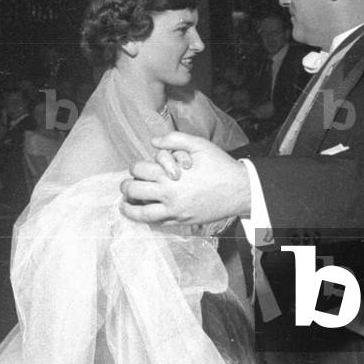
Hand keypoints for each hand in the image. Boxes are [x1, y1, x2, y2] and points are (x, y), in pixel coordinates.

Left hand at [120, 131, 250, 225]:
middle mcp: (169, 194)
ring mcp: (174, 211)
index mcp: (170, 174)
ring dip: (129, 207)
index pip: (139, 170)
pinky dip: (146, 219)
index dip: (136, 166)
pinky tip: (143, 213)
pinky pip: (157, 223)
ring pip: (141, 213)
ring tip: (124, 205)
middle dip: (126, 186)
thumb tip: (153, 141)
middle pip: (134, 190)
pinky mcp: (181, 222)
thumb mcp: (199, 144)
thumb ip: (174, 139)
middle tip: (126, 185)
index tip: (138, 167)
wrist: (239, 190)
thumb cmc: (220, 165)